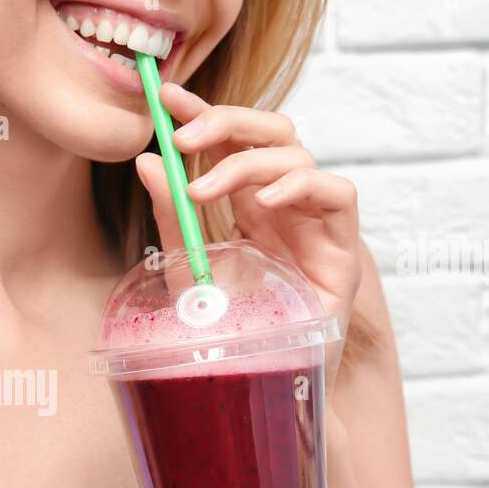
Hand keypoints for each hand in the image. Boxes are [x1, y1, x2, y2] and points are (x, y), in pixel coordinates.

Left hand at [136, 84, 364, 389]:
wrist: (260, 392)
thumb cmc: (229, 337)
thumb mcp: (187, 274)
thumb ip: (171, 220)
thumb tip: (146, 161)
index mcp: (246, 207)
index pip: (231, 141)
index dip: (202, 111)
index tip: (165, 95)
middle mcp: (283, 206)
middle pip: (269, 132)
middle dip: (226, 122)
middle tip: (182, 137)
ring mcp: (314, 224)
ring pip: (297, 156)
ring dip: (247, 161)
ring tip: (203, 191)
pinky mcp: (342, 250)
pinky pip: (339, 194)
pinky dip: (304, 185)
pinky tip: (267, 199)